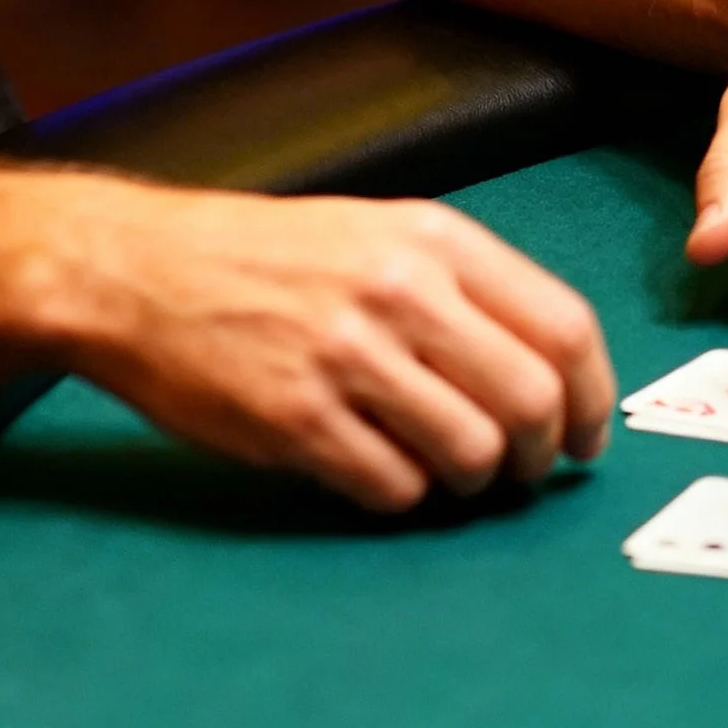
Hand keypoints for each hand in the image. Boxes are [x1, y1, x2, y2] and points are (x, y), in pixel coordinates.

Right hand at [71, 185, 614, 516]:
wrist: (134, 271)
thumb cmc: (259, 258)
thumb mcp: (371, 233)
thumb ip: (461, 288)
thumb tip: (552, 374)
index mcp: (429, 239)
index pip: (564, 327)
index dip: (593, 398)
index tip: (586, 436)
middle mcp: (397, 290)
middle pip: (531, 401)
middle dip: (541, 455)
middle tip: (521, 471)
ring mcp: (346, 356)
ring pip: (472, 453)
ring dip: (471, 481)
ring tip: (442, 471)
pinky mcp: (297, 419)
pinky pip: (393, 488)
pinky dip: (399, 494)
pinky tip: (372, 467)